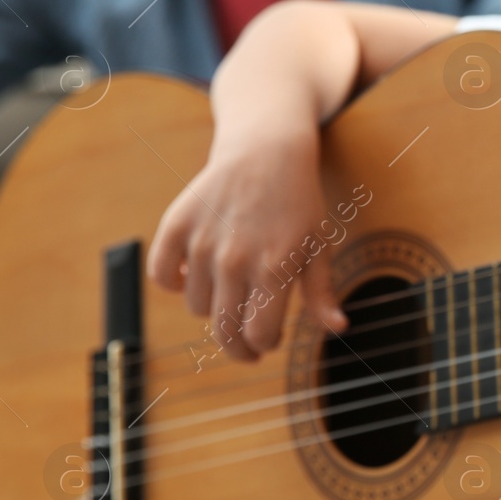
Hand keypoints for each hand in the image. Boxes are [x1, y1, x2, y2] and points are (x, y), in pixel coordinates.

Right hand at [146, 131, 346, 362]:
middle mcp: (236, 259)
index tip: (269, 339)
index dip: (264, 344)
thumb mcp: (319, 246)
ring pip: (198, 306)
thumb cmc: (298, 203)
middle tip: (246, 347)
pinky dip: (174, 283)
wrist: (266, 151)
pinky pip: (162, 276)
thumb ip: (322, 292)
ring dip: (213, 309)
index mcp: (275, 269)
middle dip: (237, 348)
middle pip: (225, 330)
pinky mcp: (176, 225)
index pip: (258, 335)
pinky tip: (194, 278)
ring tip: (231, 292)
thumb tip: (338, 327)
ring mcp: (202, 243)